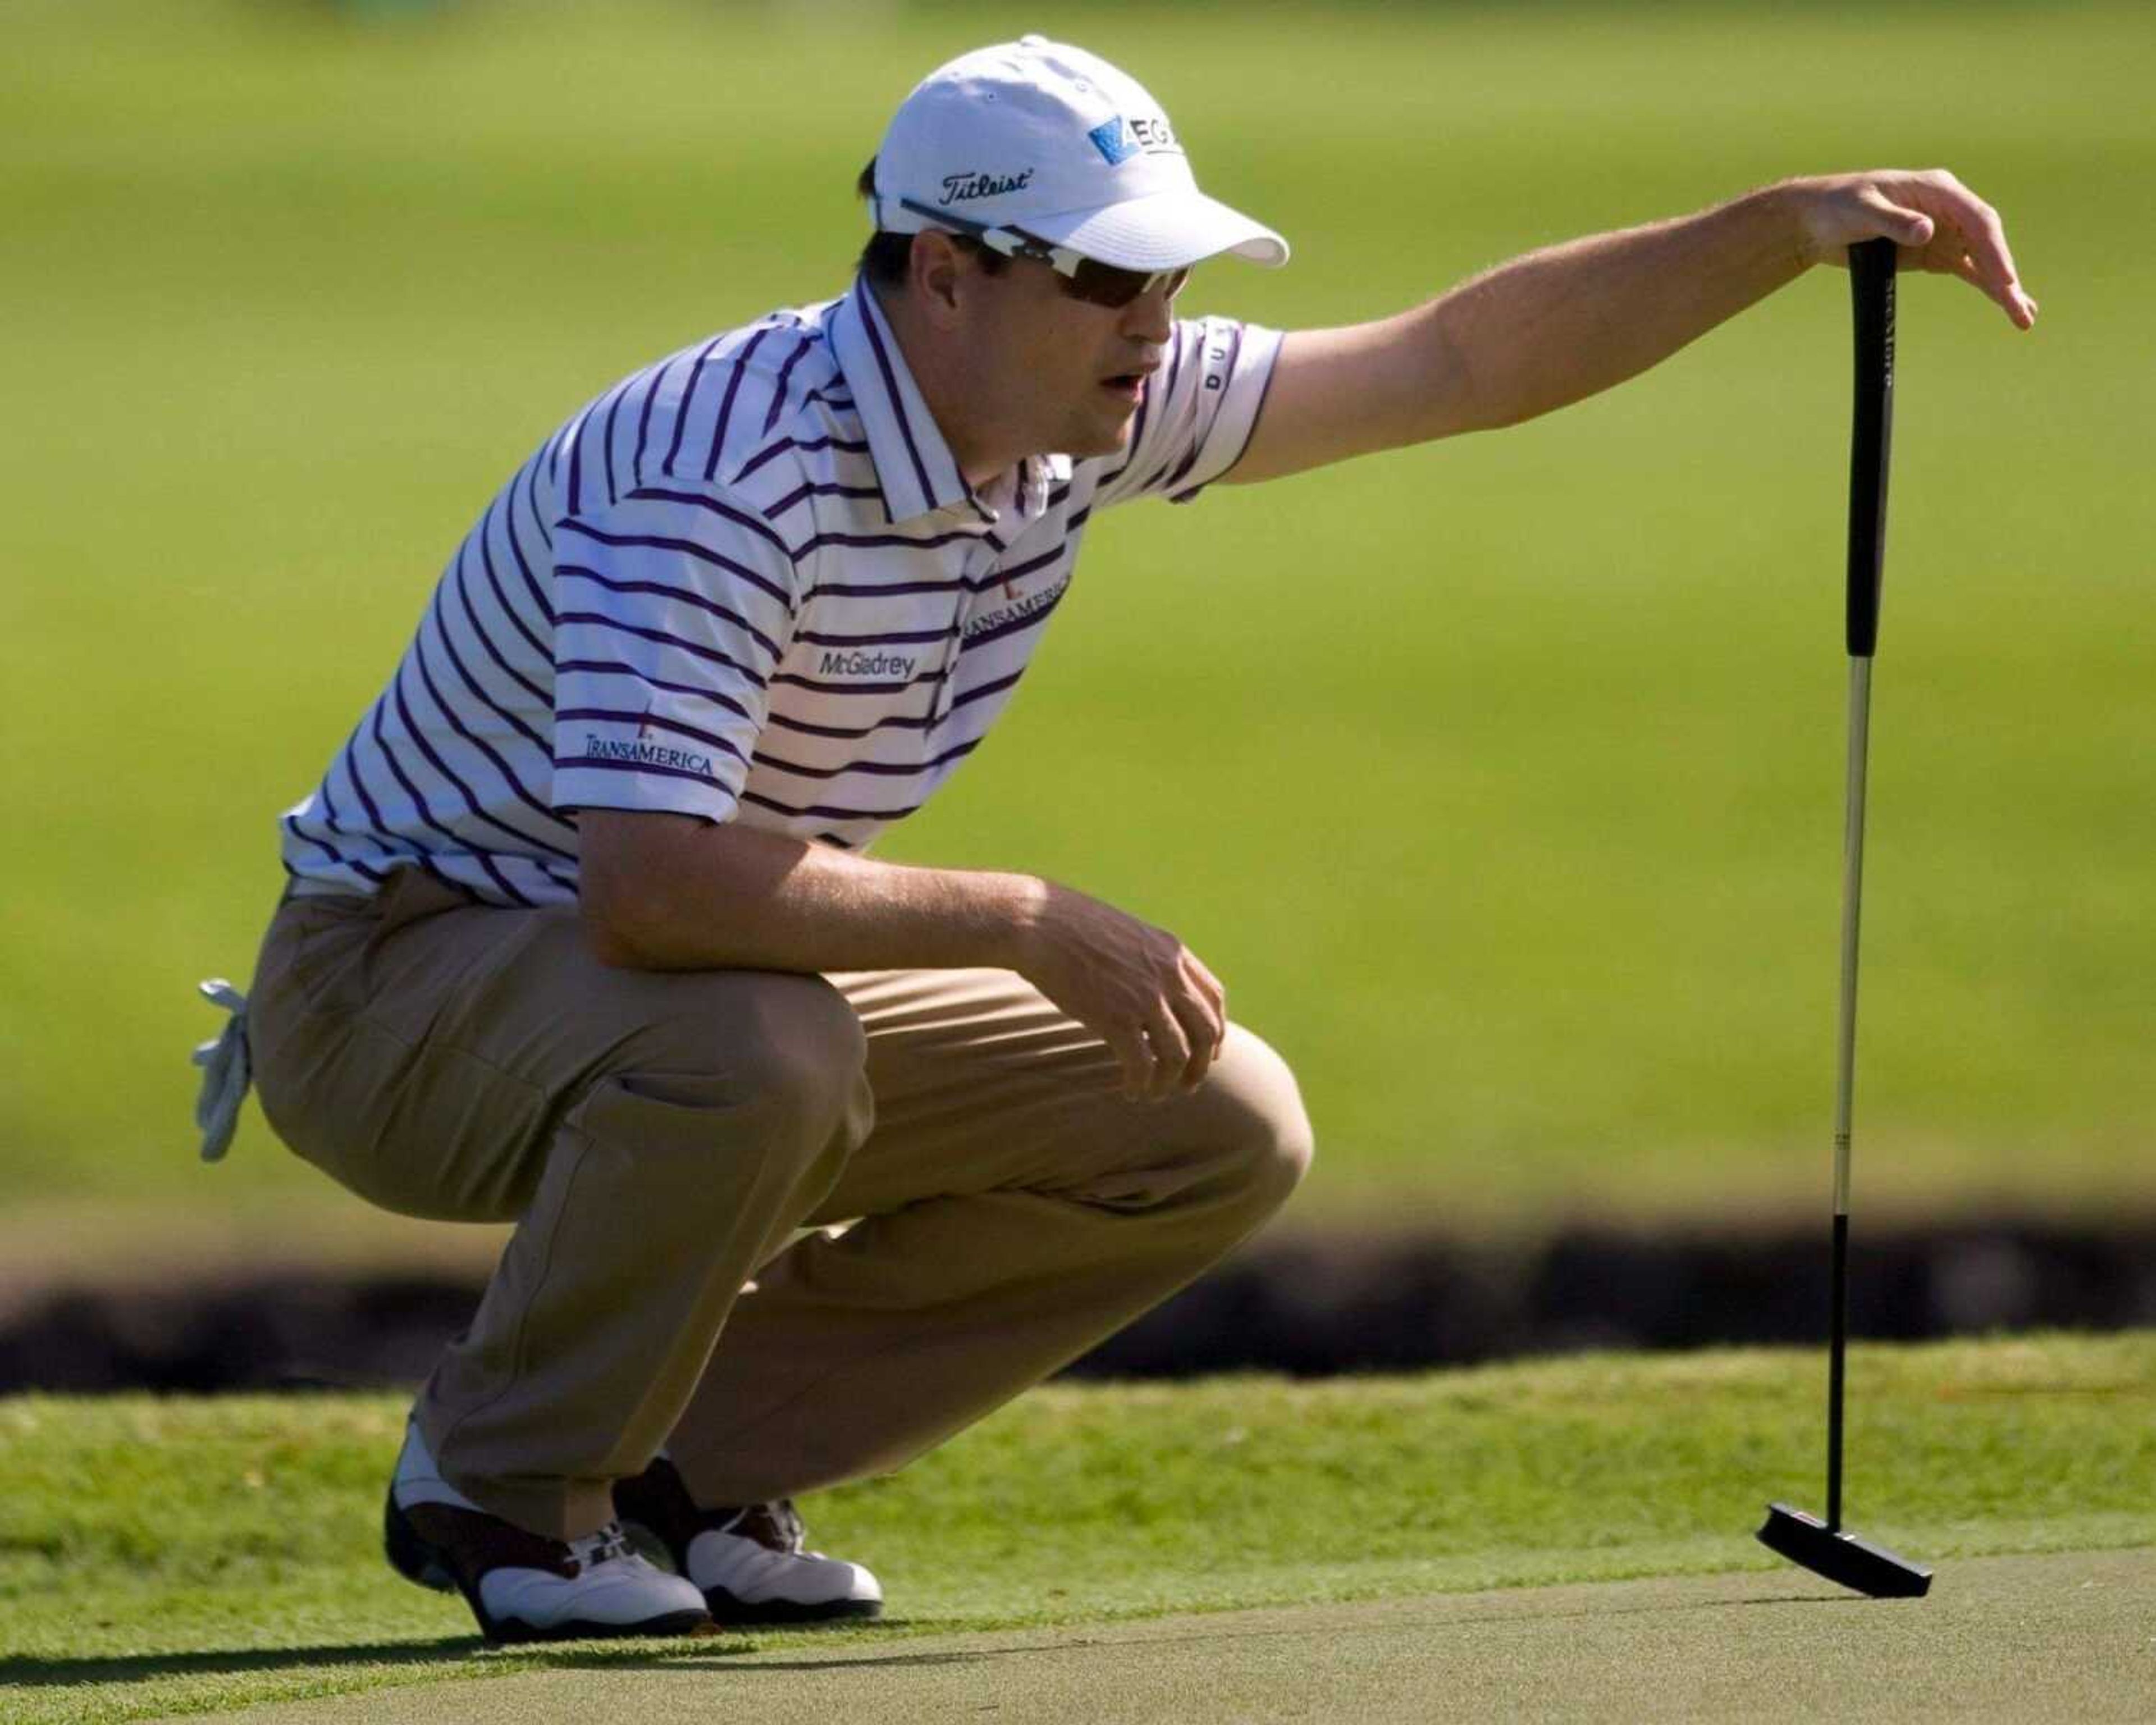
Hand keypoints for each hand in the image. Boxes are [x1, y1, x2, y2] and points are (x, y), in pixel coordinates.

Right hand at [1015, 881, 1227, 1101]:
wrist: (1039, 923)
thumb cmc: (1072, 928)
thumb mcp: (1127, 936)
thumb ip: (1149, 963)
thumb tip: (1151, 994)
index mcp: (1173, 953)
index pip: (1214, 998)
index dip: (1215, 1031)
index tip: (1205, 1053)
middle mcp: (1169, 976)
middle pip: (1206, 1032)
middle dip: (1199, 1065)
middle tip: (1186, 1085)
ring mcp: (1145, 999)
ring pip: (1178, 1056)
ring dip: (1169, 1082)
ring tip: (1152, 1093)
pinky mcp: (1117, 1019)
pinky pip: (1143, 1066)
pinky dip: (1141, 1085)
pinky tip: (1129, 1091)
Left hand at [1792, 170, 2036, 329]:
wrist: (1816, 222)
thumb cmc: (1837, 207)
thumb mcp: (1862, 210)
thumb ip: (1894, 221)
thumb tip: (1927, 231)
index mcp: (1938, 190)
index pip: (1977, 219)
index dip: (1993, 249)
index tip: (2004, 277)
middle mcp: (1948, 209)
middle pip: (1986, 241)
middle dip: (2003, 273)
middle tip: (2019, 307)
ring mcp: (1944, 232)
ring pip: (1982, 259)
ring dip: (2002, 287)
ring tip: (2024, 317)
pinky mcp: (1933, 254)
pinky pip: (1967, 271)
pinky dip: (1985, 287)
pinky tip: (2006, 305)